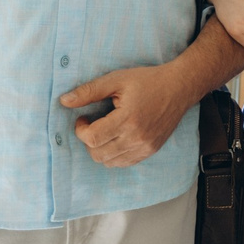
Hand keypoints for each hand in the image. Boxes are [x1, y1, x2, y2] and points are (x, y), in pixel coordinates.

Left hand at [62, 63, 197, 166]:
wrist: (180, 87)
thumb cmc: (148, 81)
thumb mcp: (116, 79)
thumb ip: (89, 91)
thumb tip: (64, 101)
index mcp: (128, 119)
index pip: (92, 138)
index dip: (81, 130)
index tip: (84, 118)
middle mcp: (137, 137)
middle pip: (98, 154)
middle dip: (89, 140)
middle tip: (94, 124)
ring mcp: (145, 146)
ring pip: (109, 162)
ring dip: (100, 149)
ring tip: (106, 131)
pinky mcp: (151, 150)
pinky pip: (124, 163)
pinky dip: (114, 154)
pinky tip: (117, 137)